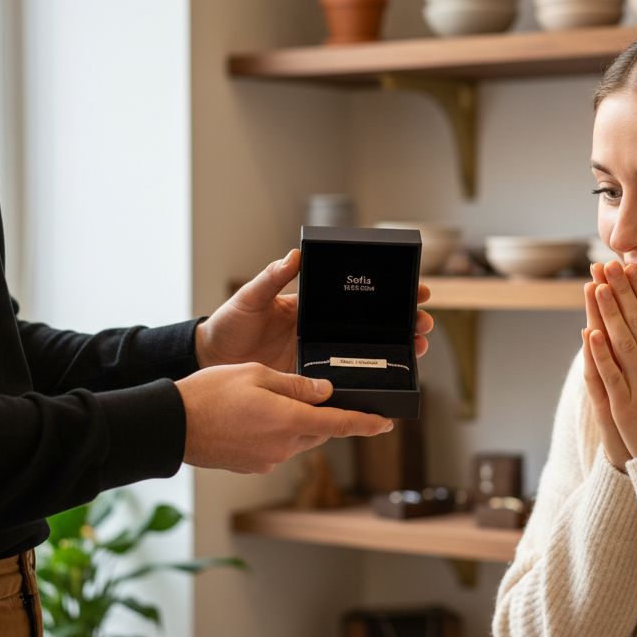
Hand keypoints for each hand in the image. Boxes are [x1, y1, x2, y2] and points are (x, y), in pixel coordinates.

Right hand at [175, 362, 393, 473]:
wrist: (171, 426)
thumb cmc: (209, 394)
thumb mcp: (255, 374)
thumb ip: (294, 384)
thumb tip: (324, 392)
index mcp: (289, 420)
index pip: (339, 423)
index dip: (366, 424)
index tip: (387, 424)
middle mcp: (283, 446)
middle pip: (319, 430)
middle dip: (322, 415)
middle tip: (315, 396)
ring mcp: (268, 459)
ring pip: (298, 439)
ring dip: (297, 423)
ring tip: (271, 401)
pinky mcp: (253, 465)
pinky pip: (277, 447)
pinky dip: (276, 432)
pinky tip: (254, 417)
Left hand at [196, 249, 434, 370]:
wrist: (211, 360)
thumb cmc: (230, 323)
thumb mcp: (250, 297)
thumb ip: (271, 279)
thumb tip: (292, 256)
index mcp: (310, 306)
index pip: (355, 298)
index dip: (386, 294)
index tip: (414, 290)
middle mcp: (320, 329)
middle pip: (370, 327)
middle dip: (401, 324)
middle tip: (424, 323)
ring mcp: (318, 355)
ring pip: (364, 353)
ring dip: (394, 350)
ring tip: (418, 348)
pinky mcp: (310, 379)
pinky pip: (343, 380)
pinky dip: (367, 380)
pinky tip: (387, 380)